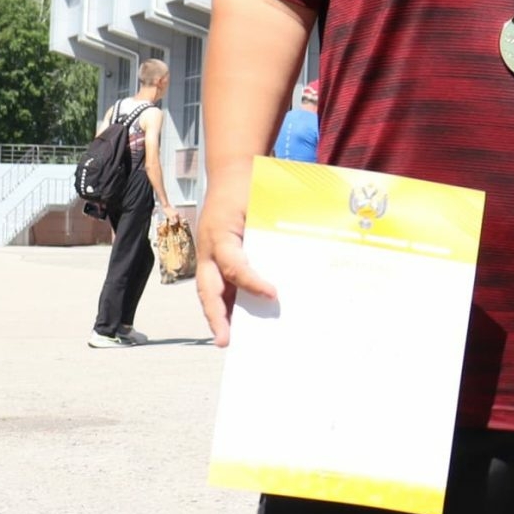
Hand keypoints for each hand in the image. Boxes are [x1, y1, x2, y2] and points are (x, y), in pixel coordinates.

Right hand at [195, 187, 274, 346]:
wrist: (232, 171)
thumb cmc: (250, 186)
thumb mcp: (262, 202)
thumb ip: (275, 227)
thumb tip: (305, 253)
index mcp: (221, 234)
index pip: (234, 265)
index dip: (251, 282)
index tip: (273, 295)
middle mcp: (209, 249)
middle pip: (208, 288)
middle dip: (216, 316)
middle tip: (226, 342)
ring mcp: (208, 255)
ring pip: (209, 291)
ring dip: (218, 316)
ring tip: (230, 341)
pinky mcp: (214, 258)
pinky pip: (217, 285)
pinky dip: (225, 304)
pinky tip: (238, 321)